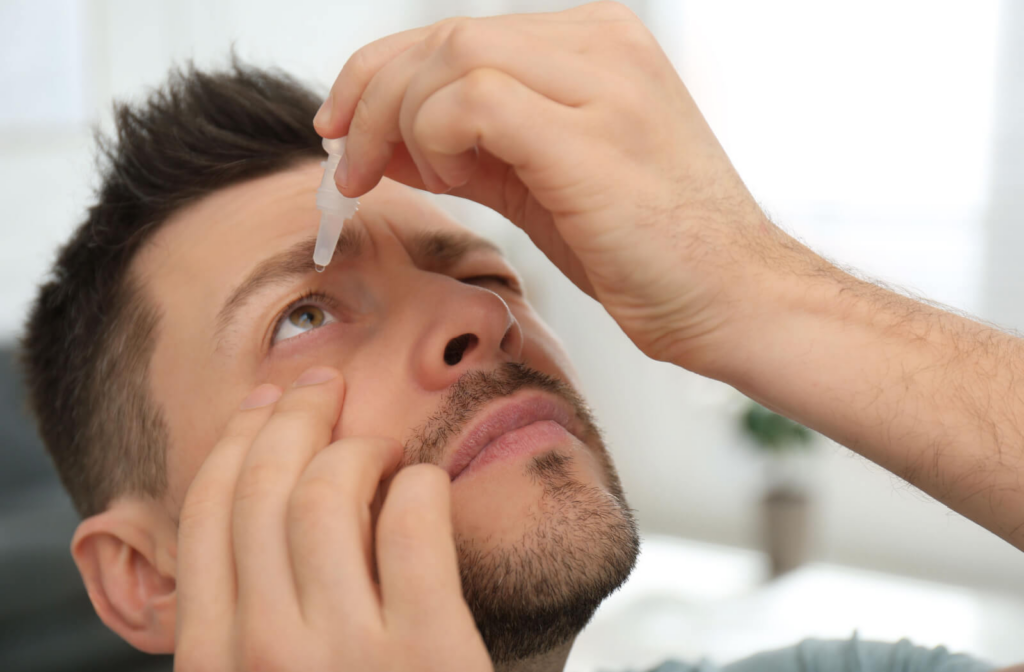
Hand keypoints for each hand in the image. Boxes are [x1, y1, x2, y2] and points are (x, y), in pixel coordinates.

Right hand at [173, 368, 491, 671]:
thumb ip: (252, 612)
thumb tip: (261, 505)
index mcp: (212, 661)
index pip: (205, 515)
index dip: (237, 440)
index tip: (265, 401)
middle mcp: (264, 655)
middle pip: (262, 488)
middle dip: (294, 416)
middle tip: (325, 386)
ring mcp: (345, 655)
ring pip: (325, 495)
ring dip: (358, 448)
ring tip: (386, 449)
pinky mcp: (428, 652)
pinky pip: (410, 526)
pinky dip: (420, 485)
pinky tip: (427, 487)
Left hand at [315, 1, 802, 369]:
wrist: (737, 302)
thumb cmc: (649, 253)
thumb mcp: (543, 185)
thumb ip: (471, 151)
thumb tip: (385, 142)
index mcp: (595, 47)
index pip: (459, 34)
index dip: (383, 75)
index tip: (345, 129)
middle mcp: (602, 45)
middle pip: (446, 35)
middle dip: (372, 96)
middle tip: (348, 161)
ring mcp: (603, 80)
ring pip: (451, 56)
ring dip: (401, 122)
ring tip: (415, 180)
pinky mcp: (591, 131)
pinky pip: (471, 100)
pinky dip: (434, 137)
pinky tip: (449, 178)